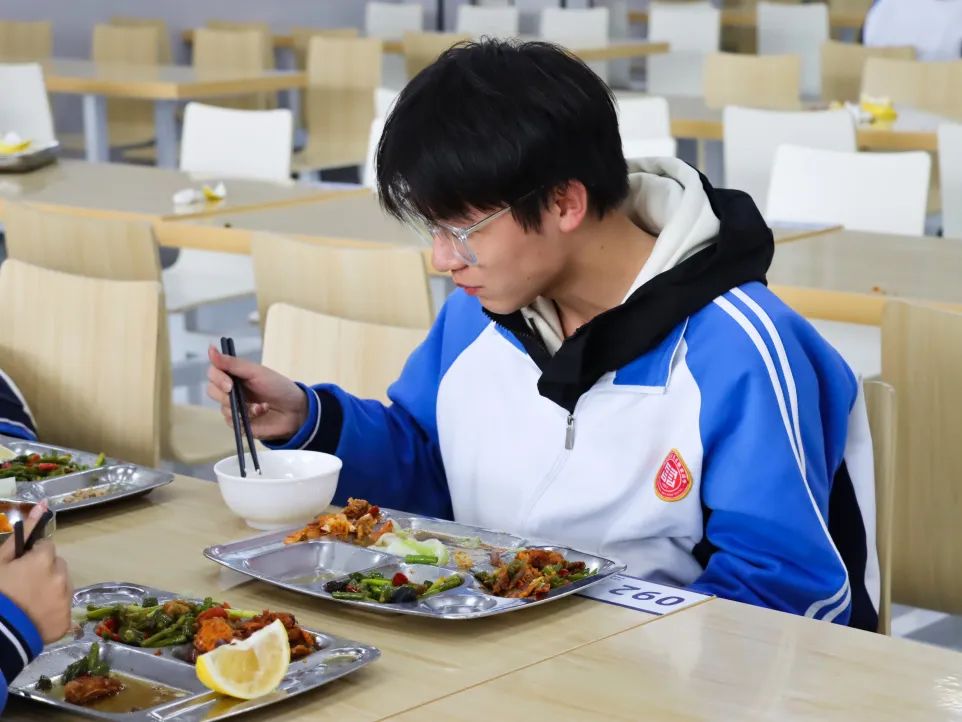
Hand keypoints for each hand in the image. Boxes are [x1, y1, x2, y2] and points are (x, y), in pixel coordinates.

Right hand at [0, 502, 72, 643]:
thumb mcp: (0, 560)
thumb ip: (22, 533)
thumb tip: (44, 504)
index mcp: (44, 559)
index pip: (46, 547)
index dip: (32, 556)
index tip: (20, 567)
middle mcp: (61, 576)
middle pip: (57, 565)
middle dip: (44, 570)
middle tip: (23, 585)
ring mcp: (66, 599)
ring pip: (62, 584)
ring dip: (51, 588)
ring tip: (29, 601)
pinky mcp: (66, 621)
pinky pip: (63, 608)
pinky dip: (53, 610)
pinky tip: (35, 615)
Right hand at [207, 346, 309, 440]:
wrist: (296, 410)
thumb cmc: (279, 387)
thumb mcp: (257, 372)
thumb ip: (233, 363)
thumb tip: (210, 348)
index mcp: (235, 375)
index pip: (213, 373)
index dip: (217, 378)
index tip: (229, 384)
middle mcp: (231, 391)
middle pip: (212, 391)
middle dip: (226, 395)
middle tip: (239, 396)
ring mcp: (234, 407)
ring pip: (222, 408)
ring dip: (243, 407)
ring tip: (262, 406)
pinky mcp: (239, 423)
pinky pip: (232, 422)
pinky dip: (246, 418)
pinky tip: (261, 413)